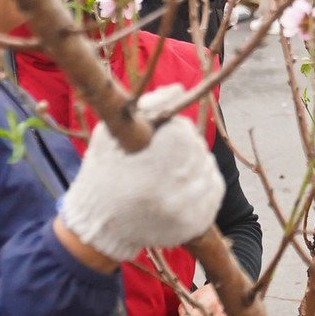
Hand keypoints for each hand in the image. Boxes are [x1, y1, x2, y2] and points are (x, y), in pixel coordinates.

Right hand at [58, 86, 225, 263]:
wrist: (100, 226)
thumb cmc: (102, 175)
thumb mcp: (112, 133)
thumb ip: (148, 105)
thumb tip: (179, 89)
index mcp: (157, 157)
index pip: (182, 131)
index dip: (170, 132)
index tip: (155, 142)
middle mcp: (177, 183)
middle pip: (196, 149)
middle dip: (182, 149)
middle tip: (161, 160)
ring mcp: (189, 206)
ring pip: (207, 167)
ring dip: (193, 165)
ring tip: (168, 175)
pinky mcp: (197, 221)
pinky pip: (213, 190)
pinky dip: (203, 184)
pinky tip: (182, 187)